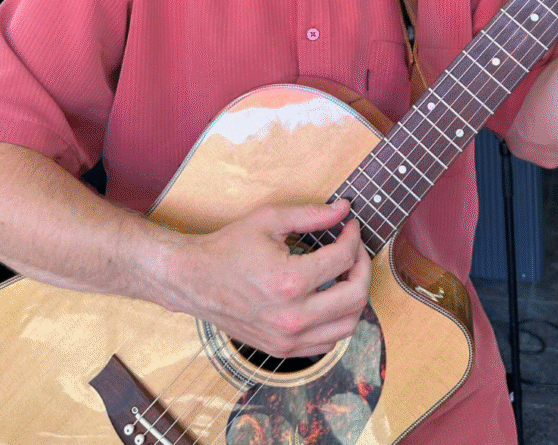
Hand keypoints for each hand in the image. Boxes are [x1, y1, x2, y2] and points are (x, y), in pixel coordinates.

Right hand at [161, 198, 370, 357]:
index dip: (354, 237)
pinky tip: (329, 297)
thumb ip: (312, 215)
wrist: (194, 280)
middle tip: (355, 250)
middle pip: (356, 297)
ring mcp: (287, 338)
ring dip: (355, 296)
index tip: (351, 226)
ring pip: (347, 325)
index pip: (343, 259)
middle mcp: (292, 316)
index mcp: (289, 281)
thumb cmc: (229, 247)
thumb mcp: (270, 220)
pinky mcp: (282, 350)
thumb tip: (344, 209)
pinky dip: (337, 320)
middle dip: (363, 267)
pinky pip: (328, 342)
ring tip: (345, 273)